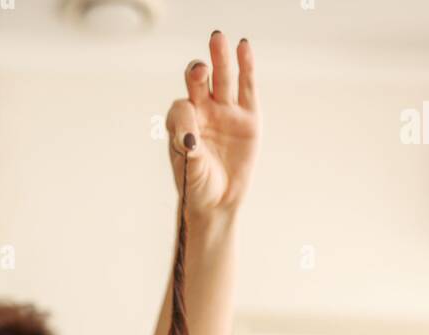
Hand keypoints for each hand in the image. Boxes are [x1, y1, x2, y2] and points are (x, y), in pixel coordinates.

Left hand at [165, 32, 259, 215]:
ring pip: (221, 78)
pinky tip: (244, 48)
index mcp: (182, 122)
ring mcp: (225, 111)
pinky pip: (247, 87)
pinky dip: (246, 67)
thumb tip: (190, 138)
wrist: (218, 202)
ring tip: (217, 38)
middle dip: (197, 72)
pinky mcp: (248, 116)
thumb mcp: (190, 172)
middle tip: (199, 69)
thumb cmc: (197, 187)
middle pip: (197, 82)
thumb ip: (188, 153)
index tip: (189, 141)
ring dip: (219, 59)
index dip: (183, 119)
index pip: (180, 108)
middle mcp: (202, 110)